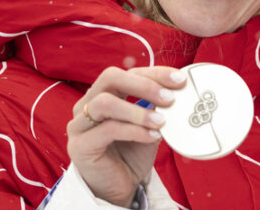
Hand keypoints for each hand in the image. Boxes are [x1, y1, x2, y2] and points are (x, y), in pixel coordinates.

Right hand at [67, 66, 187, 206]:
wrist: (118, 187)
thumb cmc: (132, 152)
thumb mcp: (149, 124)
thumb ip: (157, 107)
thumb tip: (177, 91)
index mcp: (104, 93)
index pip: (128, 72)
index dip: (155, 73)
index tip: (179, 80)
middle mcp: (87, 104)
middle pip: (110, 78)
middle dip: (144, 84)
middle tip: (169, 98)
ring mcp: (80, 125)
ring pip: (104, 102)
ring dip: (137, 110)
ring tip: (161, 121)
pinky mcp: (79, 146)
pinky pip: (107, 130)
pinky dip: (134, 130)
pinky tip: (152, 136)